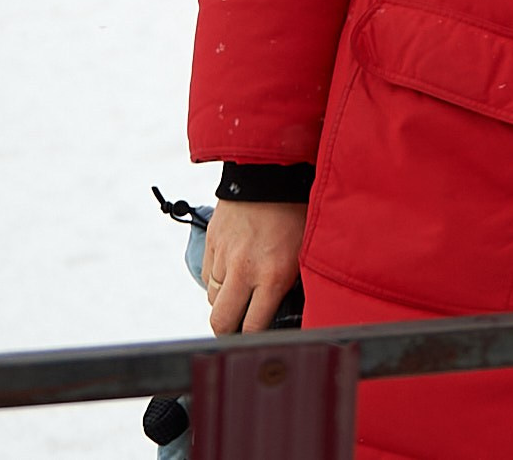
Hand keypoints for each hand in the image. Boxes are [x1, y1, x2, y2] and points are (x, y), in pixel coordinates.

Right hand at [201, 200, 305, 334]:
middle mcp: (244, 270)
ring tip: (241, 294)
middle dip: (228, 332)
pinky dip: (217, 280)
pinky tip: (232, 272)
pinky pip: (207, 275)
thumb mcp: (305, 250)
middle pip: (221, 322)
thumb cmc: (297, 211)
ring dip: (225, 301)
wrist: (272, 172)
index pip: (253, 327)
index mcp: (273, 275)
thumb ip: (292, 281)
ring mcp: (224, 257)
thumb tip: (286, 308)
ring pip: (213, 298)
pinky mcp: (211, 244)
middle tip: (238, 330)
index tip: (257, 341)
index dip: (254, 339)